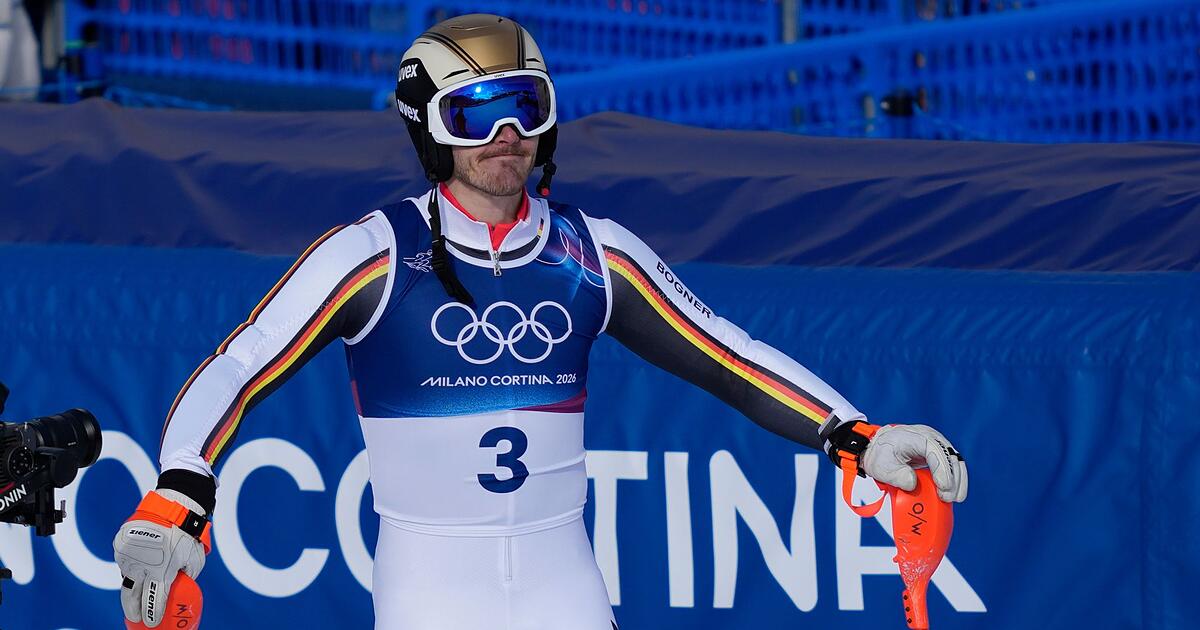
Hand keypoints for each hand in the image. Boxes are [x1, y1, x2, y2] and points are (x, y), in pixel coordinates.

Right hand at [113, 489, 208, 627]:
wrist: (174, 506)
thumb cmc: (188, 534)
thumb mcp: (194, 560)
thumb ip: (185, 576)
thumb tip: (179, 585)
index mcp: (162, 571)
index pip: (154, 600)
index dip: (151, 614)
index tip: (150, 623)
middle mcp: (142, 566)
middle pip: (131, 596)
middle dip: (132, 610)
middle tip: (135, 617)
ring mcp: (129, 555)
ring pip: (127, 577)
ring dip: (133, 584)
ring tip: (138, 588)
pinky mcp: (121, 545)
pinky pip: (125, 560)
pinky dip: (132, 564)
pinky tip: (140, 563)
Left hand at [862, 424, 967, 502]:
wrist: (878, 448)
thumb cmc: (881, 456)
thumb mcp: (882, 468)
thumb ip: (897, 476)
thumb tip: (913, 484)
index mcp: (916, 437)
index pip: (935, 451)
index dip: (942, 469)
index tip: (943, 487)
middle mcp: (931, 438)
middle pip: (950, 456)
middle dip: (953, 478)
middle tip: (948, 498)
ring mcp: (936, 445)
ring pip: (955, 461)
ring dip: (958, 481)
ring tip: (955, 499)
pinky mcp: (938, 455)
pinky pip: (952, 466)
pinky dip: (955, 480)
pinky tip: (955, 494)